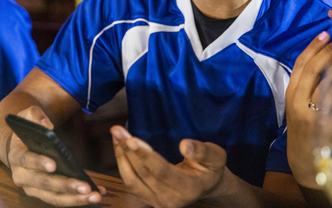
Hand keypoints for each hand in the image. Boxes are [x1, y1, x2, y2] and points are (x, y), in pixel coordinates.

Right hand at [7, 106, 105, 205]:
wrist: (19, 147)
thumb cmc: (27, 131)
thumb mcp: (27, 116)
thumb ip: (35, 115)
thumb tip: (47, 124)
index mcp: (16, 156)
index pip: (26, 160)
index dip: (39, 163)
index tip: (53, 165)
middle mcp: (22, 177)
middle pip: (44, 184)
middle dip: (65, 186)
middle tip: (84, 187)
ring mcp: (34, 189)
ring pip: (54, 197)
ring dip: (75, 199)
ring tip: (95, 196)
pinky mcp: (45, 194)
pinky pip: (62, 199)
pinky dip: (79, 199)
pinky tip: (97, 194)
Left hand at [111, 125, 226, 207]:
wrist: (207, 186)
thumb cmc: (210, 168)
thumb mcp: (216, 157)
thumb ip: (203, 151)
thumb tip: (185, 145)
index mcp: (188, 189)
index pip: (162, 172)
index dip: (145, 156)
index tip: (131, 139)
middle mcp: (170, 200)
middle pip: (143, 175)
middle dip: (128, 151)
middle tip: (117, 131)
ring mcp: (157, 202)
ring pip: (132, 180)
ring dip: (121, 157)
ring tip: (116, 136)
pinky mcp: (148, 199)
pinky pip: (130, 182)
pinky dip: (122, 163)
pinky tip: (119, 145)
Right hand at [285, 32, 331, 187]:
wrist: (303, 160)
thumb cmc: (302, 128)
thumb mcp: (298, 105)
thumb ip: (308, 86)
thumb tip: (328, 61)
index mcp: (291, 94)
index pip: (300, 64)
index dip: (313, 47)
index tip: (326, 34)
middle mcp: (299, 103)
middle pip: (314, 71)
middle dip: (329, 53)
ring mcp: (313, 116)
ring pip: (328, 88)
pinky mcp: (327, 129)